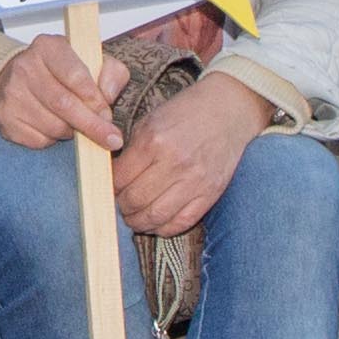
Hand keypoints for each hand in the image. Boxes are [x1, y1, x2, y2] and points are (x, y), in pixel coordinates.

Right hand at [0, 35, 125, 154]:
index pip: (75, 74)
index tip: (107, 114)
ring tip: (76, 125)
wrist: (15, 80)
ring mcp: (12, 93)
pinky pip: (39, 139)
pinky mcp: (5, 117)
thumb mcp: (90, 61)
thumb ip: (111, 72)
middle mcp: (25, 67)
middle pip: (64, 104)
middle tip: (110, 138)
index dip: (94, 98)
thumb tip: (109, 96)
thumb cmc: (59, 72)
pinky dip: (54, 139)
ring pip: (53, 125)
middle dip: (91, 125)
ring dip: (72, 132)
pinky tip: (54, 127)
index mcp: (48, 47)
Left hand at [112, 71, 266, 237]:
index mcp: (154, 141)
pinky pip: (182, 222)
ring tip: (135, 218)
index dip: (110, 188)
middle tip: (121, 205)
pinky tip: (157, 222)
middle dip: (122, 207)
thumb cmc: (186, 113)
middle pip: (135, 201)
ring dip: (139, 222)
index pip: (120, 179)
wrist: (228, 110)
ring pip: (156, 217)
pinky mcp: (210, 193)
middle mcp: (174, 163)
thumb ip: (131, 150)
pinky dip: (164, 228)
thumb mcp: (150, 120)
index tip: (110, 189)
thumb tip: (112, 178)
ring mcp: (194, 181)